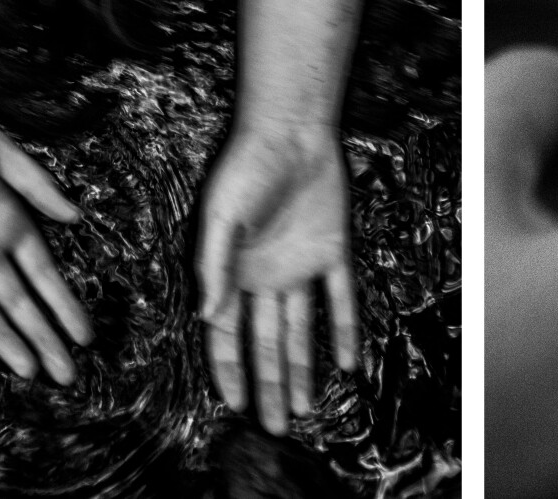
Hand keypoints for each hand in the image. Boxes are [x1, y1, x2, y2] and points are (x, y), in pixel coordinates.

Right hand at [197, 121, 359, 431]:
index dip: (229, 371)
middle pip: (266, 343)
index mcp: (232, 272)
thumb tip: (208, 316)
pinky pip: (340, 297)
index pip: (227, 334)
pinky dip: (345, 330)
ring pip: (301, 331)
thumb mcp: (221, 216)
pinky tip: (349, 364)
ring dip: (302, 370)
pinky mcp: (332, 250)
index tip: (234, 408)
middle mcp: (265, 276)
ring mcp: (299, 265)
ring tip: (305, 410)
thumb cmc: (246, 167)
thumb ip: (214, 265)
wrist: (291, 129)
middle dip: (269, 387)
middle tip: (275, 428)